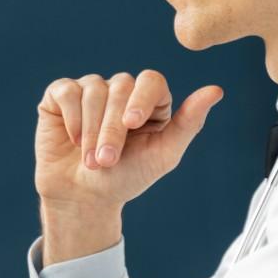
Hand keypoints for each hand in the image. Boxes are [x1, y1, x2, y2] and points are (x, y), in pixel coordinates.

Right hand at [36, 71, 221, 261]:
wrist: (84, 197)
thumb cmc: (127, 177)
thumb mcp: (163, 155)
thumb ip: (189, 123)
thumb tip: (216, 90)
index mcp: (150, 100)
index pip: (150, 80)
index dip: (141, 99)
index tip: (131, 124)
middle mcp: (121, 90)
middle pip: (119, 87)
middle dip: (111, 128)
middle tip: (106, 160)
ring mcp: (90, 90)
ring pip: (92, 90)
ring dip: (90, 130)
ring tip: (90, 160)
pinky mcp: (62, 96)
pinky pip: (66, 91)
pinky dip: (71, 118)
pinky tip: (72, 140)